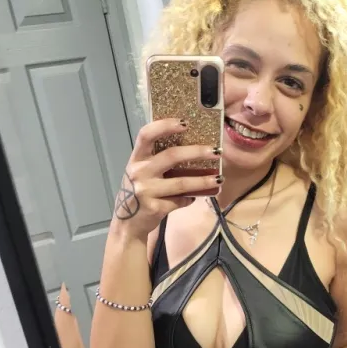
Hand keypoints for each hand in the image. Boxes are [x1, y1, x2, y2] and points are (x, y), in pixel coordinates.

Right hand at [112, 118, 220, 239]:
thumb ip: (157, 162)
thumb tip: (192, 151)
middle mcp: (139, 172)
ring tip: (219, 179)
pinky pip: (179, 201)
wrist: (127, 224)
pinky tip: (194, 198)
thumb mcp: (141, 173)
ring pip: (181, 183)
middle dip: (197, 152)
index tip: (185, 123)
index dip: (165, 125)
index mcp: (136, 159)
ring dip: (203, 181)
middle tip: (216, 151)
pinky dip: (189, 200)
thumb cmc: (138, 193)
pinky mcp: (154, 208)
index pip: (146, 135)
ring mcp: (146, 191)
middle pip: (172, 156)